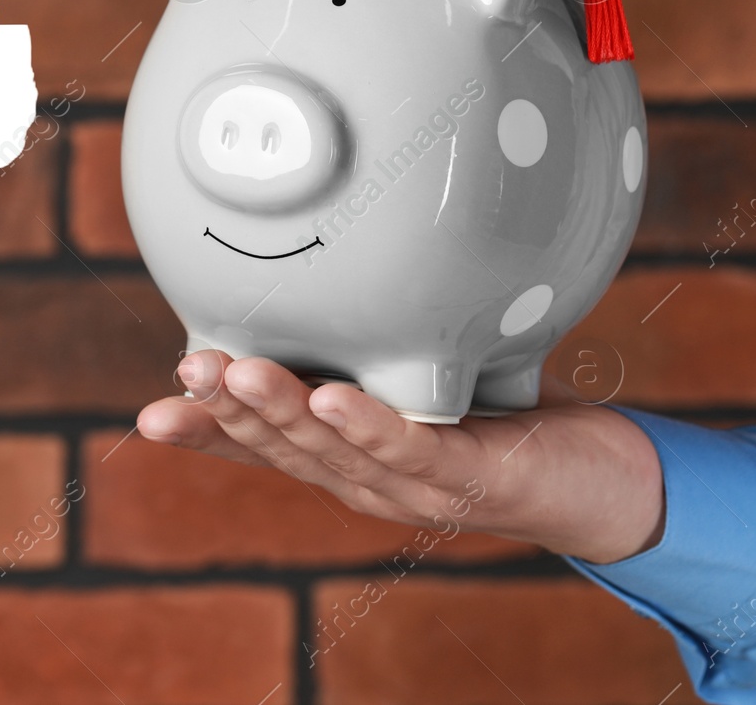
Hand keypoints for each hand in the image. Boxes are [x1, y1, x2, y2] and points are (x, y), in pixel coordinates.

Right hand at [138, 350, 665, 564]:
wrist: (605, 482)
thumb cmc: (502, 419)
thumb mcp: (416, 376)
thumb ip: (366, 344)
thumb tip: (323, 268)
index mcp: (345, 460)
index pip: (261, 451)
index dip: (206, 435)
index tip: (150, 417)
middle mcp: (367, 483)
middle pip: (282, 448)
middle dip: (227, 410)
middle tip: (185, 369)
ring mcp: (414, 488)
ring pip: (331, 450)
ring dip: (278, 413)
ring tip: (232, 370)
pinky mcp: (469, 479)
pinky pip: (410, 448)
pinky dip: (366, 426)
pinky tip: (331, 397)